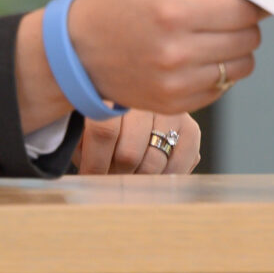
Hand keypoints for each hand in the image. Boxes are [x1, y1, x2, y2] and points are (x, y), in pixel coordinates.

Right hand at [66, 0, 266, 113]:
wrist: (77, 51)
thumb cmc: (119, 1)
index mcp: (173, 11)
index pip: (242, 9)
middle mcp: (176, 52)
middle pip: (247, 37)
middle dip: (245, 20)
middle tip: (225, 11)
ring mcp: (176, 83)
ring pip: (242, 65)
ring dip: (237, 47)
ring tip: (211, 33)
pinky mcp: (176, 104)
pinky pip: (223, 86)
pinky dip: (220, 69)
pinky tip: (196, 55)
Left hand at [76, 110, 200, 175]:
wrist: (135, 105)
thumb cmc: (101, 120)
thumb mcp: (83, 124)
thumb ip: (81, 142)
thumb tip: (89, 173)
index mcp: (115, 92)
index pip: (104, 132)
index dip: (95, 162)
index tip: (89, 177)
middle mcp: (148, 99)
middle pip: (129, 153)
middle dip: (115, 175)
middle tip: (108, 178)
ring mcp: (172, 114)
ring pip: (153, 163)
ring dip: (136, 180)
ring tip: (126, 177)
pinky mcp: (191, 129)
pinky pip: (176, 167)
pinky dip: (160, 180)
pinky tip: (149, 177)